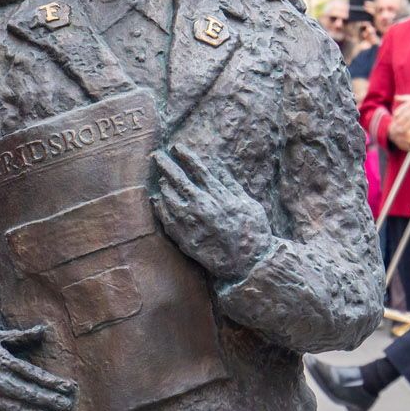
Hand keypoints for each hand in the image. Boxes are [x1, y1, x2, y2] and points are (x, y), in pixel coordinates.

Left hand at [150, 148, 272, 281]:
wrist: (248, 263)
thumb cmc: (253, 232)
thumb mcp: (249, 203)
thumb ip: (231, 185)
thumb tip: (219, 168)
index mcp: (218, 195)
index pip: (197, 169)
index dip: (186, 156)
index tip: (177, 147)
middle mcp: (202, 205)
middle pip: (178, 179)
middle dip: (166, 165)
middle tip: (156, 156)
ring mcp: (190, 222)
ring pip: (169, 197)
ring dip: (163, 185)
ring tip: (161, 179)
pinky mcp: (184, 238)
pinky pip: (166, 219)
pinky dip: (160, 207)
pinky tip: (158, 200)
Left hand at [389, 95, 409, 150]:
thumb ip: (403, 98)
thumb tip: (395, 97)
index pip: (400, 109)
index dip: (395, 114)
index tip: (394, 117)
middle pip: (403, 117)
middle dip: (399, 122)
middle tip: (395, 125)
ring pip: (409, 122)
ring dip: (404, 126)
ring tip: (400, 130)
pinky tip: (409, 132)